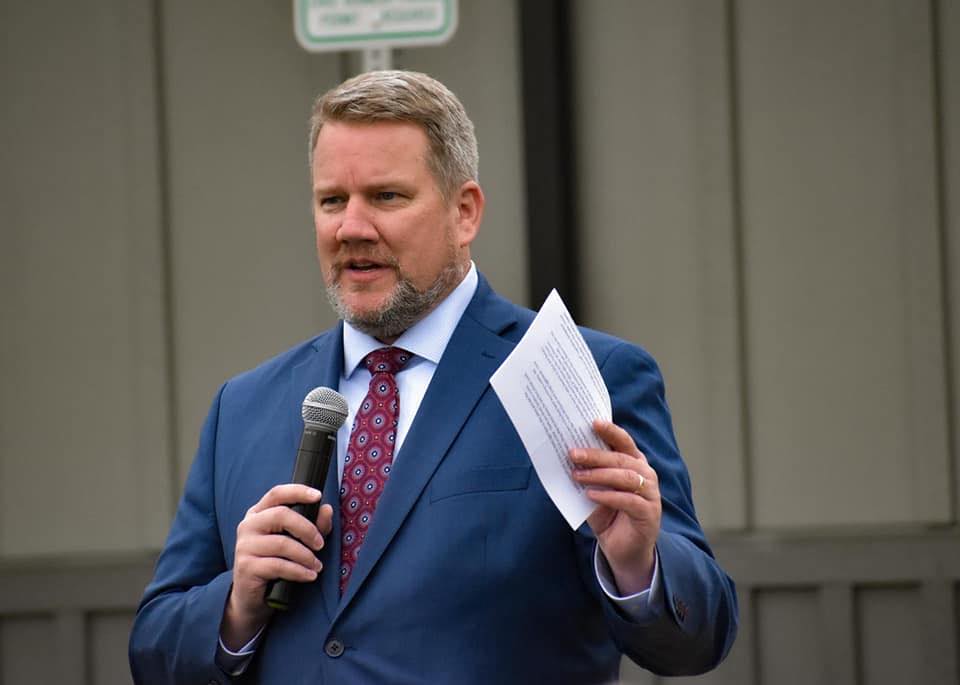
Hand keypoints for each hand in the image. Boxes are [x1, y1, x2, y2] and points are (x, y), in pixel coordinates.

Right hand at [221, 484, 333, 648]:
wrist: (253, 599)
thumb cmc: (276, 564)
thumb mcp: (296, 542)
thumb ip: (313, 525)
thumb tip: (327, 509)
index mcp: (259, 513)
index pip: (277, 494)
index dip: (298, 492)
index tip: (318, 496)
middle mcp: (248, 525)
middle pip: (281, 515)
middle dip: (307, 528)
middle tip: (321, 544)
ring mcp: (244, 546)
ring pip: (282, 543)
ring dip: (306, 556)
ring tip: (317, 566)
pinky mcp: (246, 567)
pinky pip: (278, 565)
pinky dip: (299, 571)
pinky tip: (309, 576)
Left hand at [571, 420, 660, 594]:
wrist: (623, 550)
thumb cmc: (608, 515)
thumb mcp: (594, 491)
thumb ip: (587, 475)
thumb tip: (567, 459)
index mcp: (634, 463)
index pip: (624, 442)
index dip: (611, 431)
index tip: (593, 422)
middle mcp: (645, 474)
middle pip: (622, 458)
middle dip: (596, 454)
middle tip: (573, 453)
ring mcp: (650, 494)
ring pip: (626, 477)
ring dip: (599, 474)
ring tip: (577, 475)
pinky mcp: (648, 513)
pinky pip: (628, 500)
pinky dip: (608, 496)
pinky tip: (590, 495)